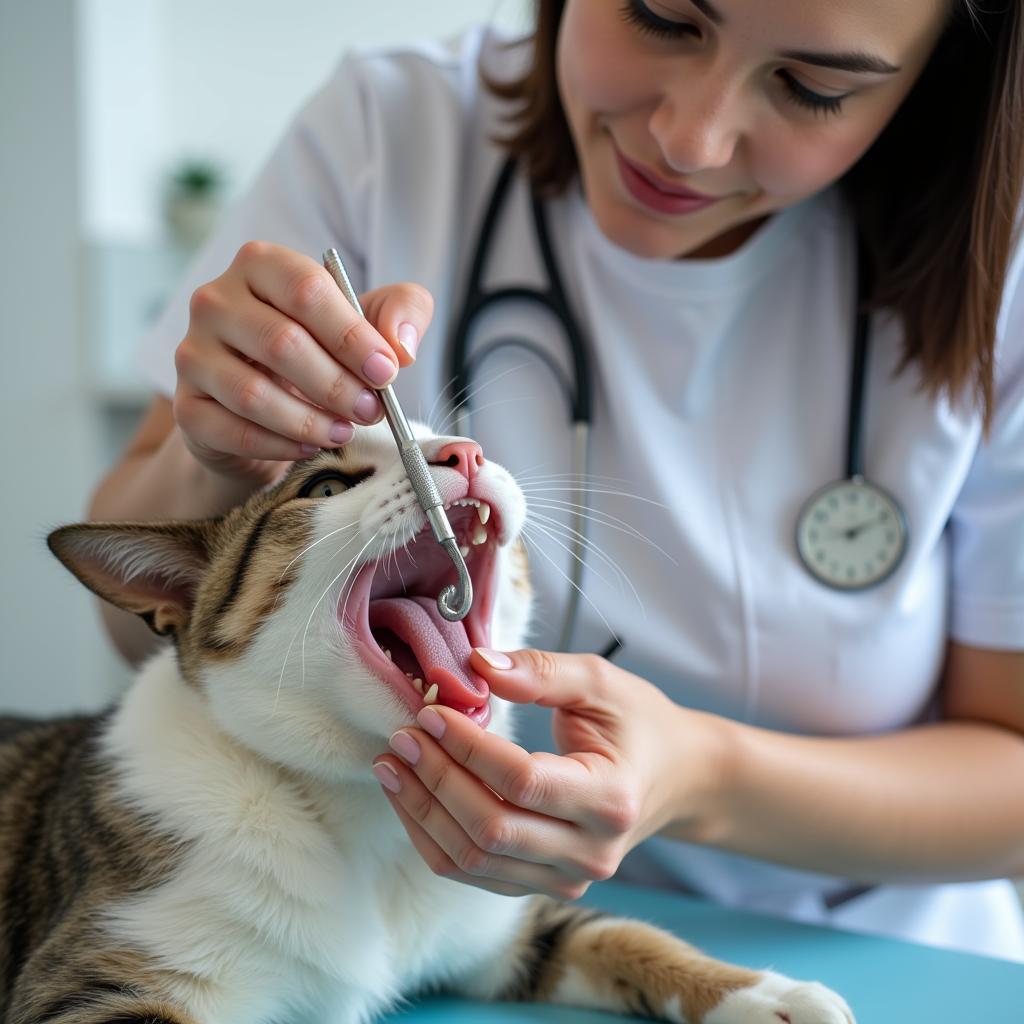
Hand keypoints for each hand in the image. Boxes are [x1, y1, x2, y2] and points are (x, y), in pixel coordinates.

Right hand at [173, 241, 434, 484]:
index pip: (306, 290)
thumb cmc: (323, 348)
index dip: (351, 334)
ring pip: (252, 393)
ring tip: (343, 432)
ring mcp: (193, 354)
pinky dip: (279, 445)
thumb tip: (400, 347)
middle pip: (281, 342)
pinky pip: (232, 431)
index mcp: (261, 264)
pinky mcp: (187, 407)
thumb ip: (401, 312)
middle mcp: (215, 301)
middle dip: (337, 385)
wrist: (270, 405)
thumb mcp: (371, 320)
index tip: (385, 371)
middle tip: (371, 411)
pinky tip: (309, 446)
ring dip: (309, 420)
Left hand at [371, 649, 721, 899]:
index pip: (522, 781)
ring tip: (392, 763)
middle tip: (404, 733)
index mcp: (611, 797)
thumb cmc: (637, 722)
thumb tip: (475, 665)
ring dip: (422, 810)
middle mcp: (591, 852)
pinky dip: (433, 835)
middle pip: (490, 828)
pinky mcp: (543, 884)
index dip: (468, 747)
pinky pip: (474, 872)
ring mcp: (567, 877)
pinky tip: (410, 796)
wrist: (674, 777)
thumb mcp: (601, 682)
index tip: (432, 710)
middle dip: (435, 778)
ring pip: (473, 859)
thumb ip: (541, 671)